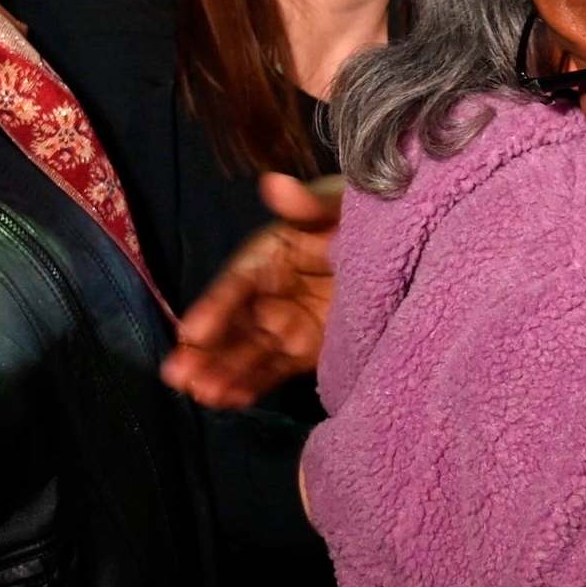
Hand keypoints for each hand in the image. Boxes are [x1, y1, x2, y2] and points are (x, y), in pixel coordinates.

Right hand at [161, 173, 342, 410]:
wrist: (406, 243)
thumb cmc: (362, 215)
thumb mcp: (338, 205)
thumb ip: (307, 204)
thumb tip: (275, 185)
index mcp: (270, 255)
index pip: (236, 285)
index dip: (213, 308)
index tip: (192, 333)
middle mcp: (271, 292)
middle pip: (232, 324)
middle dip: (205, 351)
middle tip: (179, 377)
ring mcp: (288, 323)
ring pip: (247, 351)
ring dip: (223, 373)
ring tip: (204, 396)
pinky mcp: (307, 348)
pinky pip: (274, 369)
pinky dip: (252, 385)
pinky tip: (231, 401)